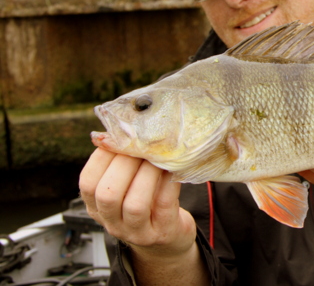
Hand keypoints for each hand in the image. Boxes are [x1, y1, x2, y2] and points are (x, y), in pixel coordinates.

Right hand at [79, 148, 196, 259]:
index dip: (102, 156)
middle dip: (125, 164)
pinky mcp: (162, 231)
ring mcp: (137, 231)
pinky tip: (173, 169)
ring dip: (147, 174)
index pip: (87, 182)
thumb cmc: (147, 203)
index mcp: (96, 206)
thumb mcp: (126, 186)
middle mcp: (112, 221)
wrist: (168, 238)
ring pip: (135, 203)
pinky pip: (164, 204)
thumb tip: (124, 128)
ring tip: (158, 158)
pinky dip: (169, 182)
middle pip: (107, 194)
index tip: (121, 138)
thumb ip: (122, 163)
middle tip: (142, 147)